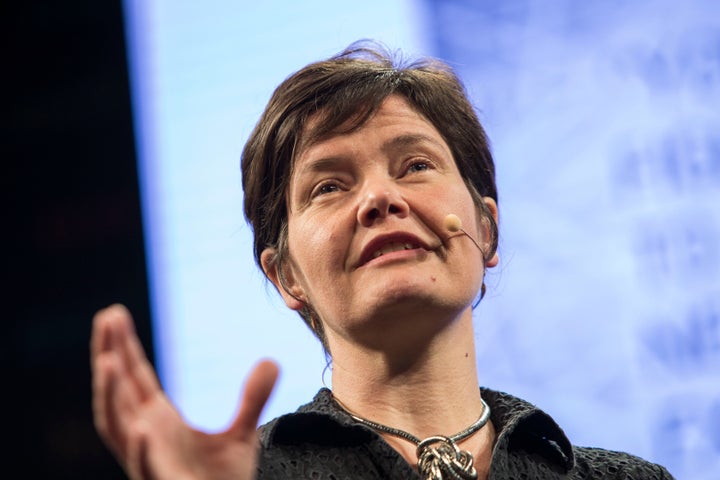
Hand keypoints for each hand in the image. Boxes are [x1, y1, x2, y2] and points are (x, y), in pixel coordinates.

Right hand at [91, 304, 278, 479]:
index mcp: (158, 422)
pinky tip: (143, 427)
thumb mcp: (243, 434)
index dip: (123, 347)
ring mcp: (148, 462)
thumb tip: (271, 360)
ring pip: (118, 427)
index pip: (134, 378)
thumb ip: (252, 398)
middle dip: (109, 355)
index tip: (115, 314)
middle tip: (106, 317)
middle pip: (118, 392)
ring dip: (110, 395)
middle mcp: (145, 438)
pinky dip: (140, 449)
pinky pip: (145, 468)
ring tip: (107, 361)